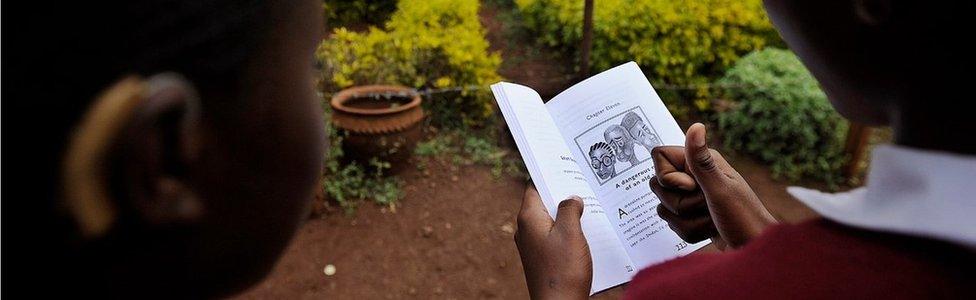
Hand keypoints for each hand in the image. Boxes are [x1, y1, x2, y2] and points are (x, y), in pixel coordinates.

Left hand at [515, 184, 591, 298]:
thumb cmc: (563, 270)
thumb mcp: (570, 233)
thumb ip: (570, 209)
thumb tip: (571, 199)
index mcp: (528, 218)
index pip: (534, 186)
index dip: (548, 174)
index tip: (563, 163)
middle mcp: (526, 230)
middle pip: (544, 202)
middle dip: (563, 194)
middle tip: (584, 183)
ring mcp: (533, 245)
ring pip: (551, 220)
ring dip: (568, 214)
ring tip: (590, 206)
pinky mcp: (543, 258)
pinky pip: (555, 236)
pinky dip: (568, 231)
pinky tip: (586, 232)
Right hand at [650, 123, 776, 248]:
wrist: (755, 248)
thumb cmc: (744, 218)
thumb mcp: (720, 189)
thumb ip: (701, 161)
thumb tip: (696, 126)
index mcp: (701, 161)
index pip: (659, 156)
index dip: (668, 176)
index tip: (691, 186)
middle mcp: (695, 174)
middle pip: (658, 186)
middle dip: (680, 204)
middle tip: (706, 205)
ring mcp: (692, 195)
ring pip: (665, 207)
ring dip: (687, 221)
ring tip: (711, 220)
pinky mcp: (692, 214)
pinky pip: (673, 222)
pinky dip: (690, 231)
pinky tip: (709, 230)